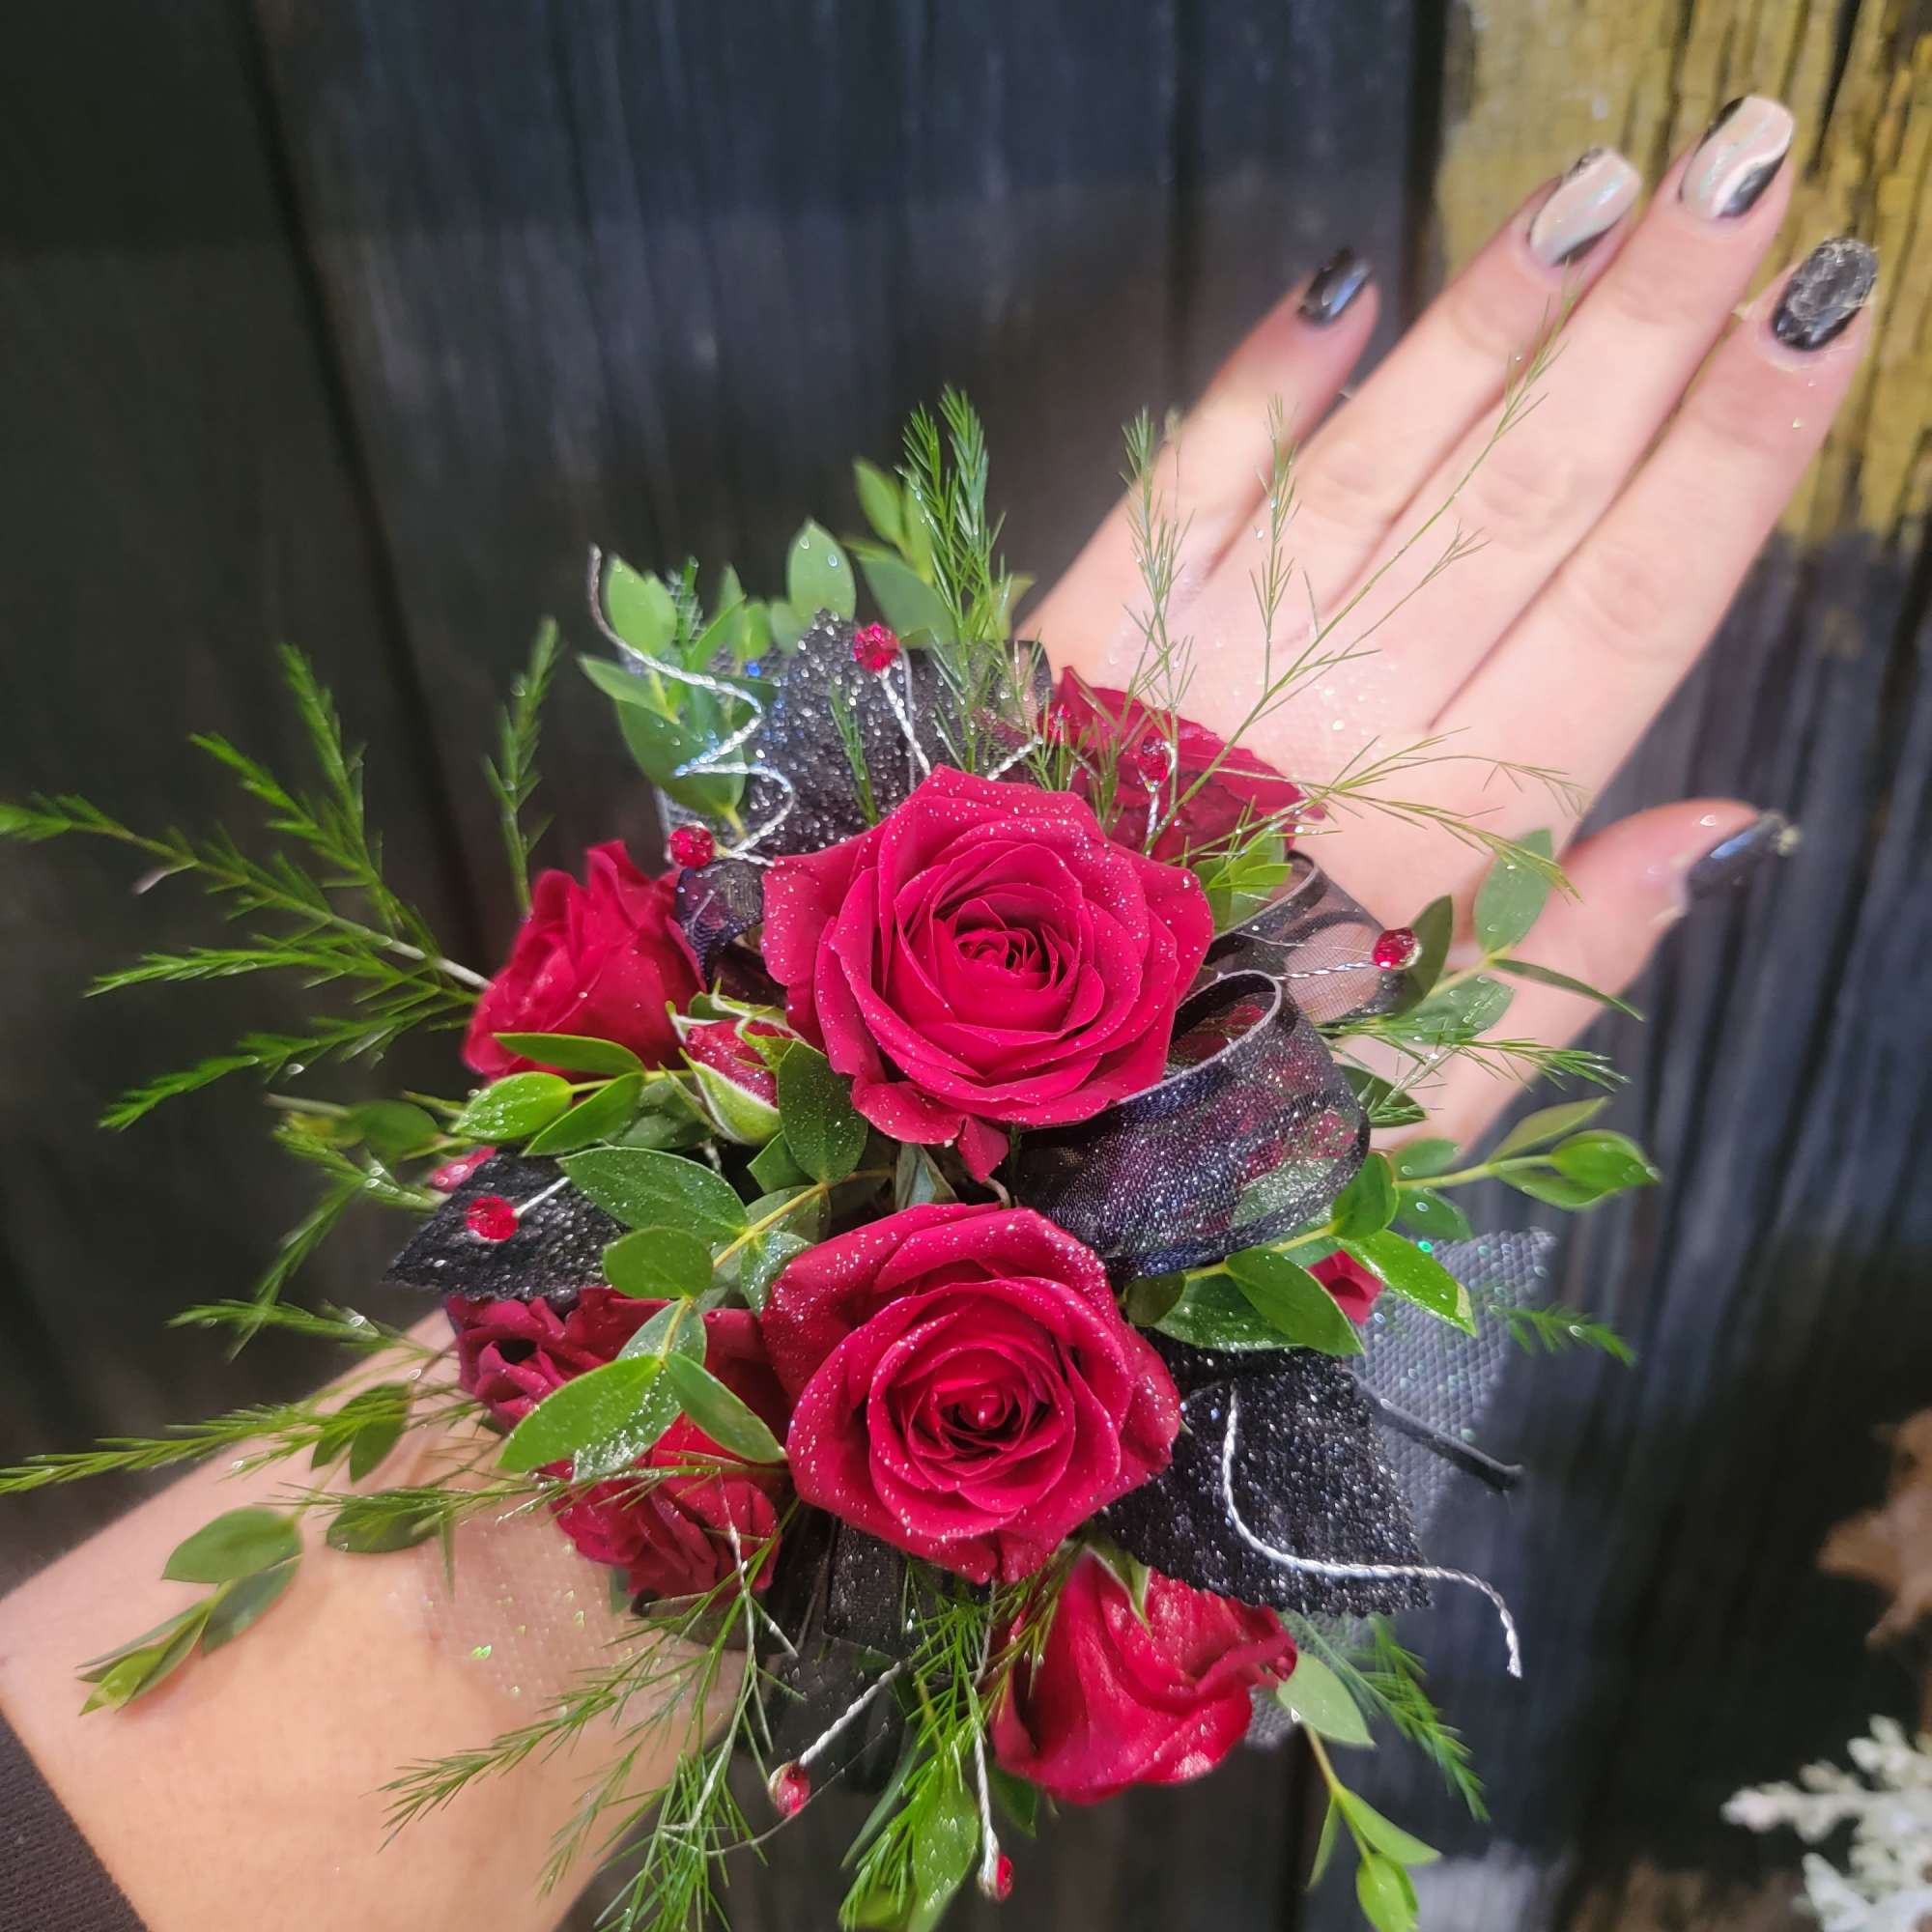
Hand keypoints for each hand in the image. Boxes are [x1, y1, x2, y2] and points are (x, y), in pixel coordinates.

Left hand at [1036, 101, 1871, 1144]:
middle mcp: (1323, 755)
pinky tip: (1335, 291)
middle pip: (1515, 512)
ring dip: (1483, 331)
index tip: (1817, 312)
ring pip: (1368, 479)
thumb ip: (1569, 961)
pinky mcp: (1062, 664)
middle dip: (1638, 339)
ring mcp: (1188, 692)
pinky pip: (1169, 509)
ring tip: (1592, 198)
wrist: (978, 1151)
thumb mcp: (1430, 1108)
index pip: (1619, 621)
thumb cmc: (1226, 1139)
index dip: (1725, 462)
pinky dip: (1248, 402)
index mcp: (1437, 867)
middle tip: (1741, 165)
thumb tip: (1731, 825)